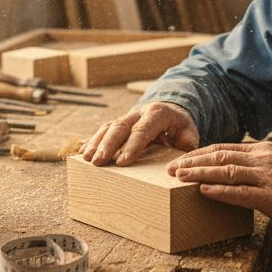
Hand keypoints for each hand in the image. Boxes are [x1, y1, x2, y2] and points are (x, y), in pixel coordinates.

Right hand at [81, 102, 198, 165]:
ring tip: (86, 160)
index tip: (122, 162)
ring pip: (108, 127)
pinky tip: (83, 153)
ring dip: (96, 143)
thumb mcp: (189, 132)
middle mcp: (139, 112)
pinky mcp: (118, 123)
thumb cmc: (180, 125)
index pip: (142, 129)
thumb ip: (187, 143)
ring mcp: (127, 117)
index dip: (132, 146)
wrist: (171, 109)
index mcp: (158, 114)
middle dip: (107, 145)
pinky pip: (103, 130)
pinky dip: (92, 141)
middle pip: (120, 126)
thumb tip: (180, 160)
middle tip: (98, 162)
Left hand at [168, 142, 271, 233]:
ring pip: (226, 171)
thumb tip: (228, 170)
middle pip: (220, 156)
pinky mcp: (271, 197)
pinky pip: (240, 192)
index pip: (224, 147)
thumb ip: (255, 167)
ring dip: (200, 173)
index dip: (199, 153)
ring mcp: (268, 177)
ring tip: (179, 178)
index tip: (180, 160)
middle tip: (171, 169)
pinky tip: (204, 191)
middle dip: (192, 162)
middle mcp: (264, 159)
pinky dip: (220, 190)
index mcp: (263, 151)